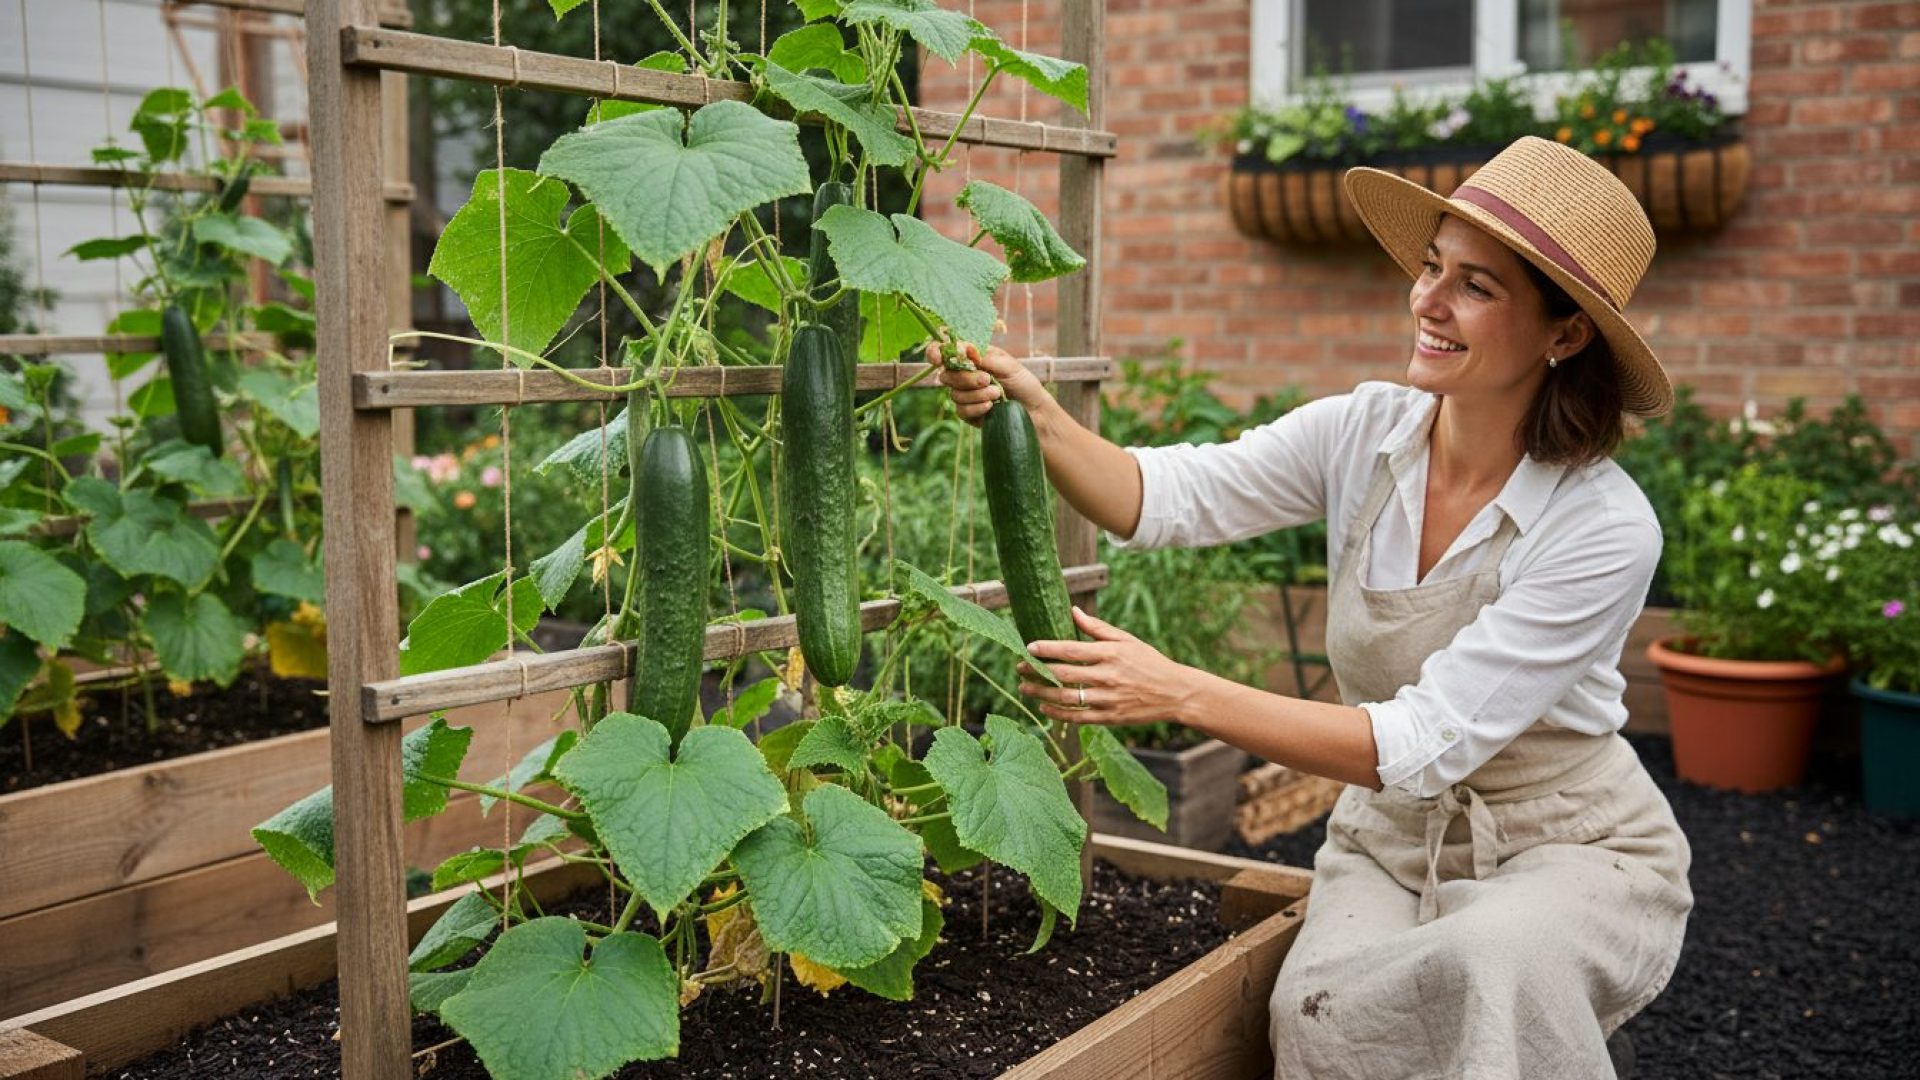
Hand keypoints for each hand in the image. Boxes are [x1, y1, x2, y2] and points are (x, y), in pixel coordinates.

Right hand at [931, 341, 1045, 426]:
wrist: (1034, 411)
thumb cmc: (1023, 383)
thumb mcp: (1009, 366)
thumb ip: (986, 358)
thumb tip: (966, 349)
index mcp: (972, 357)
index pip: (944, 351)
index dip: (935, 353)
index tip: (938, 359)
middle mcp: (964, 375)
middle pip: (947, 375)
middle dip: (967, 379)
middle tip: (988, 380)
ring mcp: (965, 394)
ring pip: (955, 394)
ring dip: (977, 395)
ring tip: (998, 395)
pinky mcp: (968, 413)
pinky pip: (961, 410)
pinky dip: (976, 408)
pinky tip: (991, 408)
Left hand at [1016, 607, 1200, 726]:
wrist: (1176, 693)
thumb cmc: (1150, 662)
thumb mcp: (1128, 640)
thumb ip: (1098, 628)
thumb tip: (1074, 610)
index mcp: (1111, 653)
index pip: (1071, 650)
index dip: (1047, 649)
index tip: (1028, 647)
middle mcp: (1108, 676)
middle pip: (1063, 674)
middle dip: (1037, 670)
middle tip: (1018, 667)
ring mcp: (1108, 699)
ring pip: (1066, 698)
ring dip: (1041, 692)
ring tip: (1024, 687)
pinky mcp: (1110, 718)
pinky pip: (1077, 717)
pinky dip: (1058, 713)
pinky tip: (1044, 706)